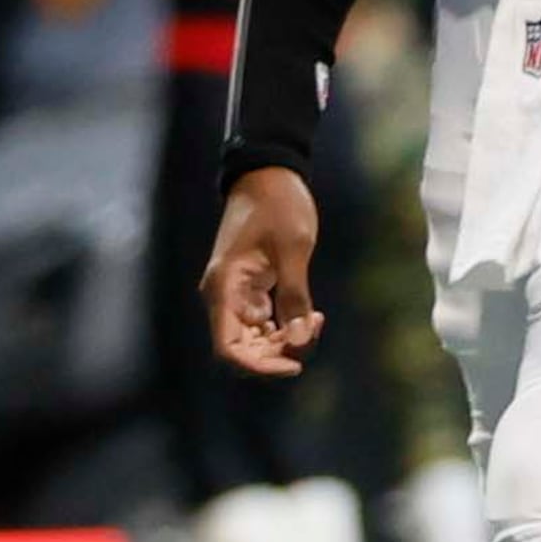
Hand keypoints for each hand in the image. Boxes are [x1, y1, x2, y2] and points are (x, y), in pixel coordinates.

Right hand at [201, 168, 322, 377]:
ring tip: (316, 319)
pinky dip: (286, 327)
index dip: (259, 367)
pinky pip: (263, 324)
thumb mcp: (293, 248)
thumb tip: (298, 339)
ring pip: (255, 340)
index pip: (229, 349)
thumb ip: (294, 295)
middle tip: (312, 331)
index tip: (294, 363)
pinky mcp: (249, 289)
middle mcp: (223, 296)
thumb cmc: (278, 205)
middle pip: (242, 350)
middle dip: (278, 354)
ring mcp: (235, 294)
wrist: (268, 174)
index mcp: (225, 287)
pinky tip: (311, 315)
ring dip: (285, 341)